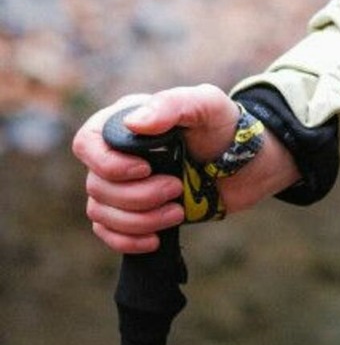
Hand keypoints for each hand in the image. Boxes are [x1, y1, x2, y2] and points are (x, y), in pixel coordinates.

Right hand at [74, 84, 298, 254]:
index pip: (86, 143)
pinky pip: (108, 232)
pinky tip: (155, 240)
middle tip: (177, 189)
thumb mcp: (207, 104)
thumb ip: (172, 105)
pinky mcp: (132, 212)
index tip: (145, 169)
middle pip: (96, 184)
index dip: (108, 163)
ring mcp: (123, 185)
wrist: (248, 165)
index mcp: (124, 122)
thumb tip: (134, 123)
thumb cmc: (225, 127)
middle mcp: (116, 154)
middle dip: (138, 195)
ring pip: (100, 211)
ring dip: (139, 219)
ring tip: (178, 211)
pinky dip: (127, 240)